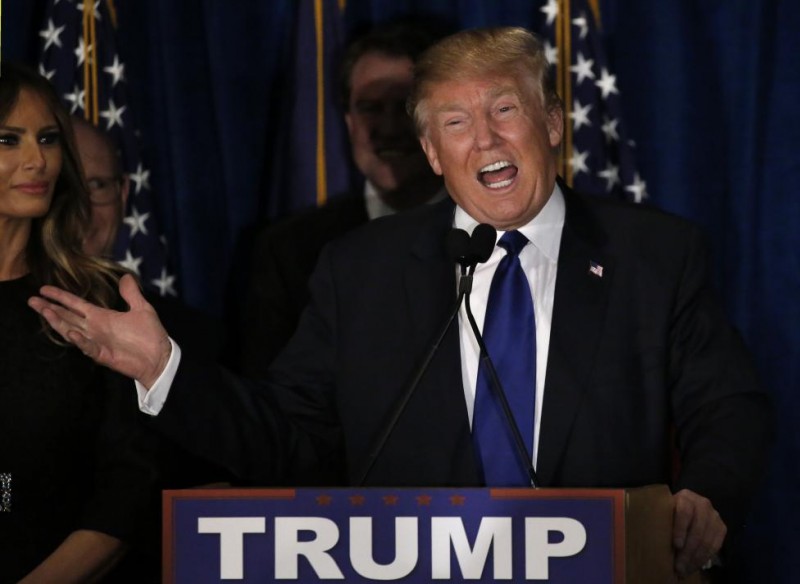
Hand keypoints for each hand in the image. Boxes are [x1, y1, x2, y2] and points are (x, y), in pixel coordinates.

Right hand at [28, 274, 170, 387]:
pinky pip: (88, 347)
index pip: (75, 304)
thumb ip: (131, 294)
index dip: (60, 297)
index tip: (43, 289)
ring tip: (44, 311)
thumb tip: (125, 275)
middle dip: (49, 308)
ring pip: (71, 330)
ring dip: (58, 322)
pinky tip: (71, 332)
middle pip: (67, 316)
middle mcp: (95, 328)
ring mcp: (97, 341)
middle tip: (31, 300)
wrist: (160, 357)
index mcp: (101, 316)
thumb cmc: (150, 335)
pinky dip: (79, 340)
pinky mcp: (102, 354)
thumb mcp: (142, 309)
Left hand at [672, 488, 725, 578]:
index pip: (684, 512)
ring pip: (707, 540)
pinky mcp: (721, 527)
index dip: (680, 529)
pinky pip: (715, 546)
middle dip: (687, 551)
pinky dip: (704, 558)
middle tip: (678, 567)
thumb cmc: (671, 511)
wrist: (690, 507)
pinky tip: (694, 566)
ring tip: (684, 570)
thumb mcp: (665, 511)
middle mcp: (703, 504)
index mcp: (686, 497)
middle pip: (697, 530)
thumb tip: (653, 542)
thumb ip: (663, 520)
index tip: (676, 545)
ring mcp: (714, 516)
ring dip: (695, 558)